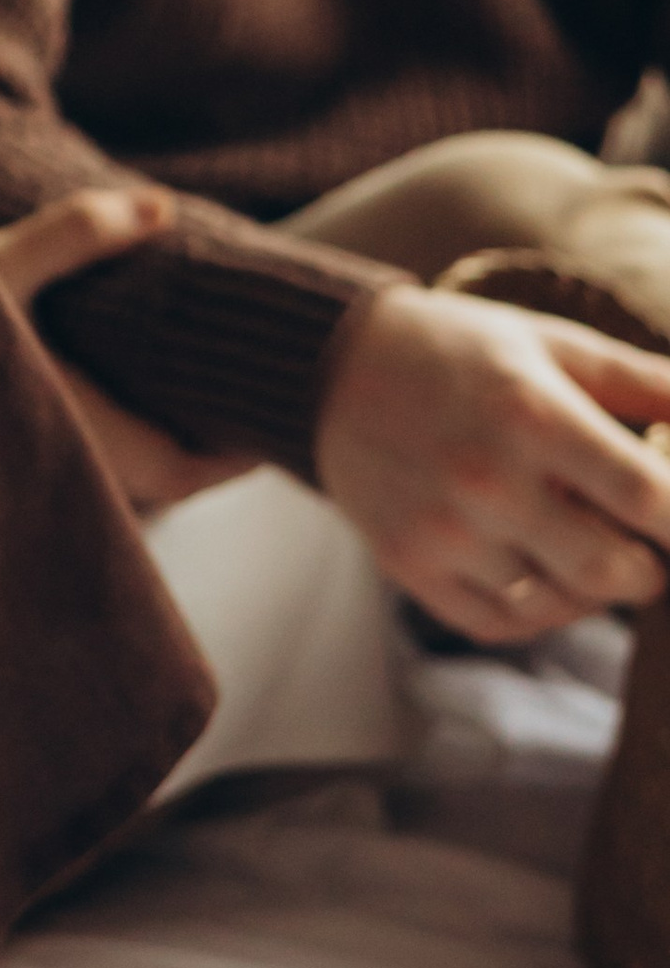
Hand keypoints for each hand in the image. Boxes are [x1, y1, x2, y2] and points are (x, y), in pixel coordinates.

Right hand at [0, 186, 256, 517]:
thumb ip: (75, 232)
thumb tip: (161, 206)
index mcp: (66, 433)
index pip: (183, 474)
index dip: (242, 452)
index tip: (289, 418)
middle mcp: (57, 460)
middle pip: (164, 471)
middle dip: (216, 438)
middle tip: (274, 395)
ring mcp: (37, 455)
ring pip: (129, 460)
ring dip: (173, 425)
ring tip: (218, 379)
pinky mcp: (15, 441)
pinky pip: (97, 445)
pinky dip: (132, 418)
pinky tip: (141, 377)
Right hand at [313, 284, 669, 640]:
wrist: (330, 366)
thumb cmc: (460, 351)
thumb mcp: (552, 344)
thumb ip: (643, 383)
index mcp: (533, 413)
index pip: (648, 498)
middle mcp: (487, 478)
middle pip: (610, 570)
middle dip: (646, 570)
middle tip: (643, 549)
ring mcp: (442, 529)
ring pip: (557, 605)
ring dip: (590, 589)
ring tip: (585, 552)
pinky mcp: (407, 563)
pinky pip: (499, 623)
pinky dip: (537, 613)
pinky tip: (540, 575)